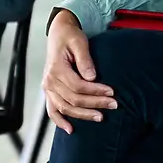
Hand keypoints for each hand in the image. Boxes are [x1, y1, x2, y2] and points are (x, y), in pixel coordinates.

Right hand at [42, 10, 115, 133]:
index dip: (95, 91)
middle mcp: (49, 81)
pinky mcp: (50, 92)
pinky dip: (60, 121)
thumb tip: (91, 77)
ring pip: (65, 108)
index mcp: (56, 69)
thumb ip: (85, 60)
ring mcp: (48, 89)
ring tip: (100, 117)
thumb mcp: (79, 42)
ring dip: (83, 115)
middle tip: (114, 105)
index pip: (78, 86)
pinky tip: (70, 129)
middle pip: (73, 99)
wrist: (59, 33)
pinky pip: (52, 110)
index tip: (112, 92)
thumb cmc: (70, 37)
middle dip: (95, 104)